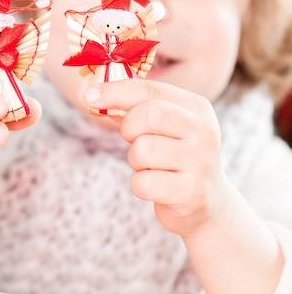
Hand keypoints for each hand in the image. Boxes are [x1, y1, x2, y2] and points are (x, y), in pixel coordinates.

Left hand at [84, 79, 225, 238]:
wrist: (208, 202)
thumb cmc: (173, 156)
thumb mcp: (160, 127)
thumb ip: (127, 108)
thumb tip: (85, 93)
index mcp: (197, 108)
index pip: (151, 90)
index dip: (116, 91)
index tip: (90, 95)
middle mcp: (204, 131)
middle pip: (148, 115)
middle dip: (128, 128)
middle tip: (134, 139)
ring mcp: (200, 163)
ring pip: (142, 150)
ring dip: (135, 160)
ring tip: (151, 166)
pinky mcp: (191, 193)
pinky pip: (143, 183)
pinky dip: (140, 185)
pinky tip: (156, 186)